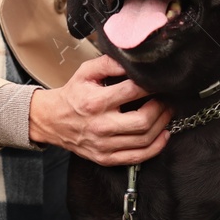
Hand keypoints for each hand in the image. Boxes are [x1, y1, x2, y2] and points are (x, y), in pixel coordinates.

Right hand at [29, 55, 171, 165]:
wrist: (52, 120)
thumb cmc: (72, 95)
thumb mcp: (86, 72)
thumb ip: (109, 63)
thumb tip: (133, 62)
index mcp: (96, 102)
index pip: (132, 92)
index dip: (151, 85)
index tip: (159, 81)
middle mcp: (100, 126)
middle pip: (143, 121)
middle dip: (161, 108)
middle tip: (166, 98)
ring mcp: (104, 145)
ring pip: (144, 140)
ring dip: (162, 125)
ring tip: (166, 113)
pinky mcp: (105, 158)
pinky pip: (138, 157)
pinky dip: (156, 147)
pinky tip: (162, 134)